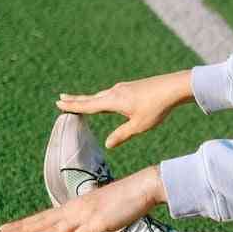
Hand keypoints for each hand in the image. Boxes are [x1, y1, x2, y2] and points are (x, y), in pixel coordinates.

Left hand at [0, 166, 167, 231]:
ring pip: (52, 230)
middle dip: (19, 229)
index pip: (44, 217)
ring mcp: (85, 217)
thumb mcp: (100, 211)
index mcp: (74, 206)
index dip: (25, 224)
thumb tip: (79, 231)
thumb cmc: (124, 199)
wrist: (142, 187)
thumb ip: (87, 221)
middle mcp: (75, 210)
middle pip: (42, 222)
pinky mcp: (98, 225)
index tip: (7, 228)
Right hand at [56, 69, 194, 148]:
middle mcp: (115, 92)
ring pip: (102, 95)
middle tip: (61, 98)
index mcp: (113, 101)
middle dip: (76, 100)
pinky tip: (106, 99)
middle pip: (91, 98)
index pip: (88, 105)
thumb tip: (108, 144)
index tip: (59, 103)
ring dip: (89, 98)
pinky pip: (111, 94)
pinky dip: (102, 97)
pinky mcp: (132, 87)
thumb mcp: (139, 126)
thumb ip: (122, 135)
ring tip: (80, 100)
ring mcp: (123, 88)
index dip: (73, 106)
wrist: (174, 87)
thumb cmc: (157, 108)